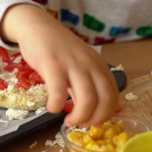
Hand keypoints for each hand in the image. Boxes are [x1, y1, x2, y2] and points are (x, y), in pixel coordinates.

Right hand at [0, 4, 118, 126]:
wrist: (38, 27)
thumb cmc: (59, 49)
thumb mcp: (81, 63)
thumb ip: (88, 83)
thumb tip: (92, 111)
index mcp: (99, 66)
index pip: (113, 95)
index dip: (106, 114)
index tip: (94, 122)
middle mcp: (90, 65)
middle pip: (105, 99)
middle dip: (95, 118)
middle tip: (82, 124)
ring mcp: (73, 64)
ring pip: (87, 98)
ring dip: (79, 117)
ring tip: (68, 121)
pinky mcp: (53, 64)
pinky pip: (59, 91)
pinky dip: (57, 106)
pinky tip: (52, 108)